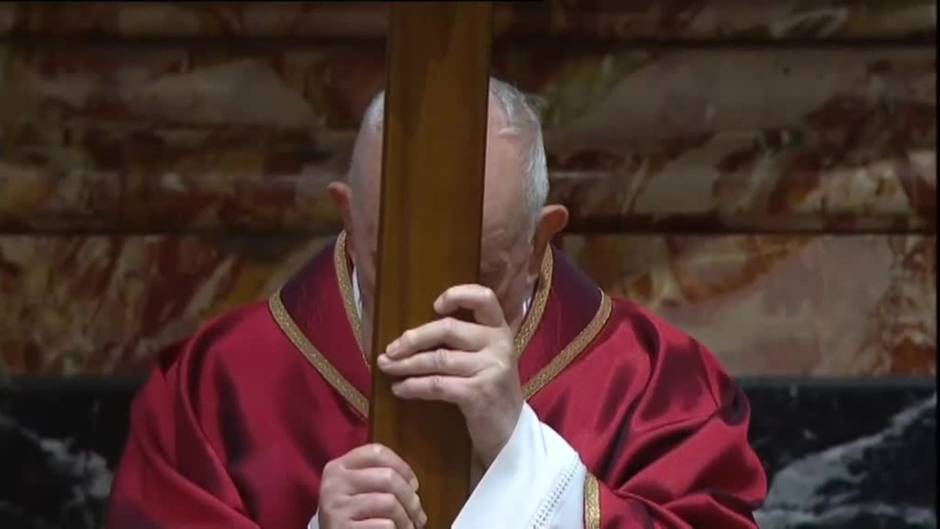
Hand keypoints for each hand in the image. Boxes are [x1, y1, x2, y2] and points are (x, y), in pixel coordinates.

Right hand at [318, 444, 426, 528]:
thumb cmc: (351, 514)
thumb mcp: (357, 489)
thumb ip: (379, 477)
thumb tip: (413, 486)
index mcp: (338, 467)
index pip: (376, 452)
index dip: (402, 466)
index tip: (413, 484)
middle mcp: (334, 484)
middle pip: (388, 477)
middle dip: (410, 498)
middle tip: (418, 514)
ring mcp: (336, 508)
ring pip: (389, 502)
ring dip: (406, 519)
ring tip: (409, 527)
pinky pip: (385, 525)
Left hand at [377, 284, 522, 465]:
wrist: (509, 432)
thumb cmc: (489, 390)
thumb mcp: (486, 358)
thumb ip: (464, 341)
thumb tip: (412, 334)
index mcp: (499, 330)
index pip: (484, 297)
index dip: (458, 295)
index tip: (435, 306)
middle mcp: (498, 344)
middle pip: (447, 328)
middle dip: (413, 339)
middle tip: (390, 350)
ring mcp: (491, 368)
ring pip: (437, 358)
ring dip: (406, 364)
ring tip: (387, 368)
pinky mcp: (479, 393)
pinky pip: (436, 384)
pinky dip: (413, 386)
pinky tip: (400, 389)